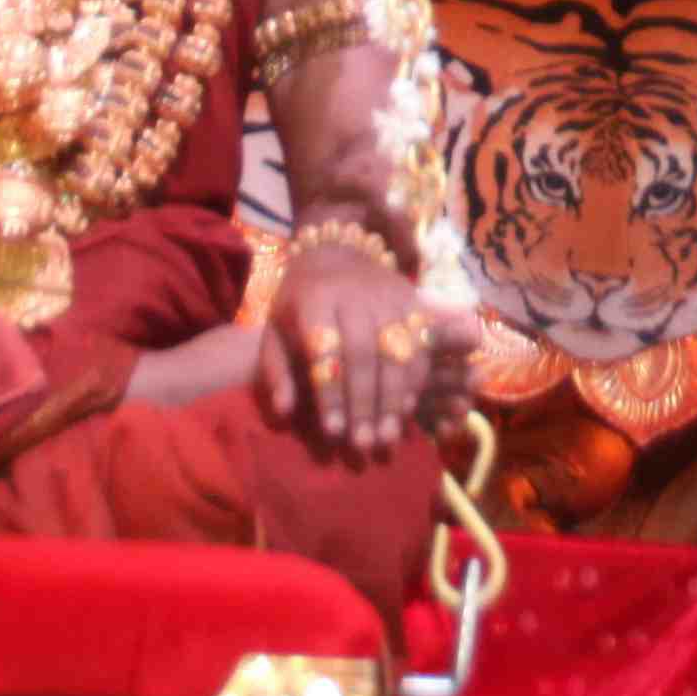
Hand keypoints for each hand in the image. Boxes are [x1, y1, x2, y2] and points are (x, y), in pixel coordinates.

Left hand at [259, 237, 459, 466]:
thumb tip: (284, 411)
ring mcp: (390, 296)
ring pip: (398, 352)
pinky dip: (416, 381)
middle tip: (363, 445)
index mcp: (315, 297)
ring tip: (386, 438)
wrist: (336, 250)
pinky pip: (421, 345)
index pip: (325, 349)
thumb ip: (276, 371)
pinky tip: (406, 411)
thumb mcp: (276, 328)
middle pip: (365, 354)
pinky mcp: (414, 301)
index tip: (332, 432)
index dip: (330, 393)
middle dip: (365, 404)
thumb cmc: (299, 299)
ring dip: (394, 400)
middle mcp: (356, 293)